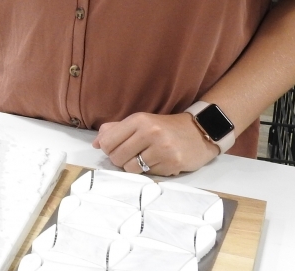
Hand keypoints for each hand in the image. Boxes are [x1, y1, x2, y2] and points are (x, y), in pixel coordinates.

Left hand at [92, 112, 220, 176]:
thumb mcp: (141, 122)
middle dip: (119, 160)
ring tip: (143, 160)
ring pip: (131, 168)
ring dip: (133, 167)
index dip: (107, 148)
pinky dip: (149, 171)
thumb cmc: (165, 127)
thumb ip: (116, 129)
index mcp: (139, 120)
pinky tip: (158, 162)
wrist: (199, 132)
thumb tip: (95, 143)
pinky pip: (148, 174)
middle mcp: (150, 132)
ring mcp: (162, 149)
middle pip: (117, 157)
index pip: (108, 141)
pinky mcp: (172, 164)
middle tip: (130, 156)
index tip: (115, 148)